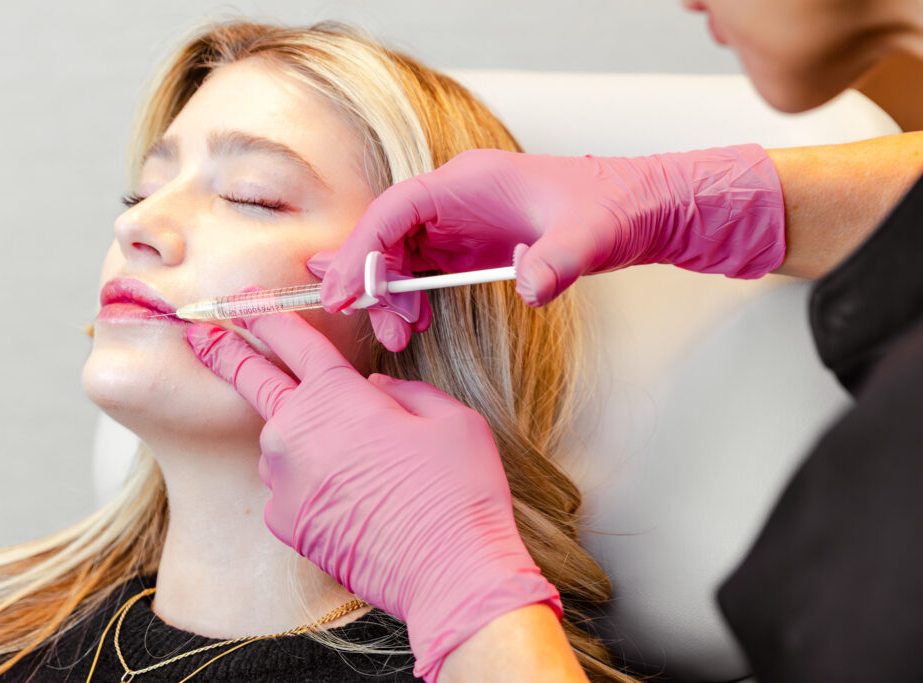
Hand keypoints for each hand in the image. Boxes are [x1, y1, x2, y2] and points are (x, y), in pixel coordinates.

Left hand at [186, 314, 560, 682]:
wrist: (448, 571)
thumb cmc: (457, 489)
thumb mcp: (450, 418)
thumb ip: (403, 391)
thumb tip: (373, 390)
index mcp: (337, 394)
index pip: (291, 339)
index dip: (265, 314)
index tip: (244, 301)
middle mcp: (295, 431)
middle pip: (249, 378)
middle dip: (221, 349)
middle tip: (198, 333)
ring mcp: (283, 480)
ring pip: (280, 443)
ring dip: (300, 439)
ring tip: (354, 465)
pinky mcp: (284, 522)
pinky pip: (289, 488)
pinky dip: (310, 485)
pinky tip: (350, 501)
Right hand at [319, 145, 784, 344]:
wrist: (643, 209)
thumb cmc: (615, 206)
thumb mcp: (591, 235)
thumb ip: (559, 259)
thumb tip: (531, 288)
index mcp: (470, 181)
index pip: (395, 209)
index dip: (362, 247)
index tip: (345, 289)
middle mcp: (457, 198)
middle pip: (389, 234)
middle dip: (373, 280)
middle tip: (376, 326)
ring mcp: (462, 220)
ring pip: (401, 253)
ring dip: (391, 294)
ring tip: (399, 334)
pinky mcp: (472, 243)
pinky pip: (423, 267)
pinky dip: (411, 294)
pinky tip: (416, 320)